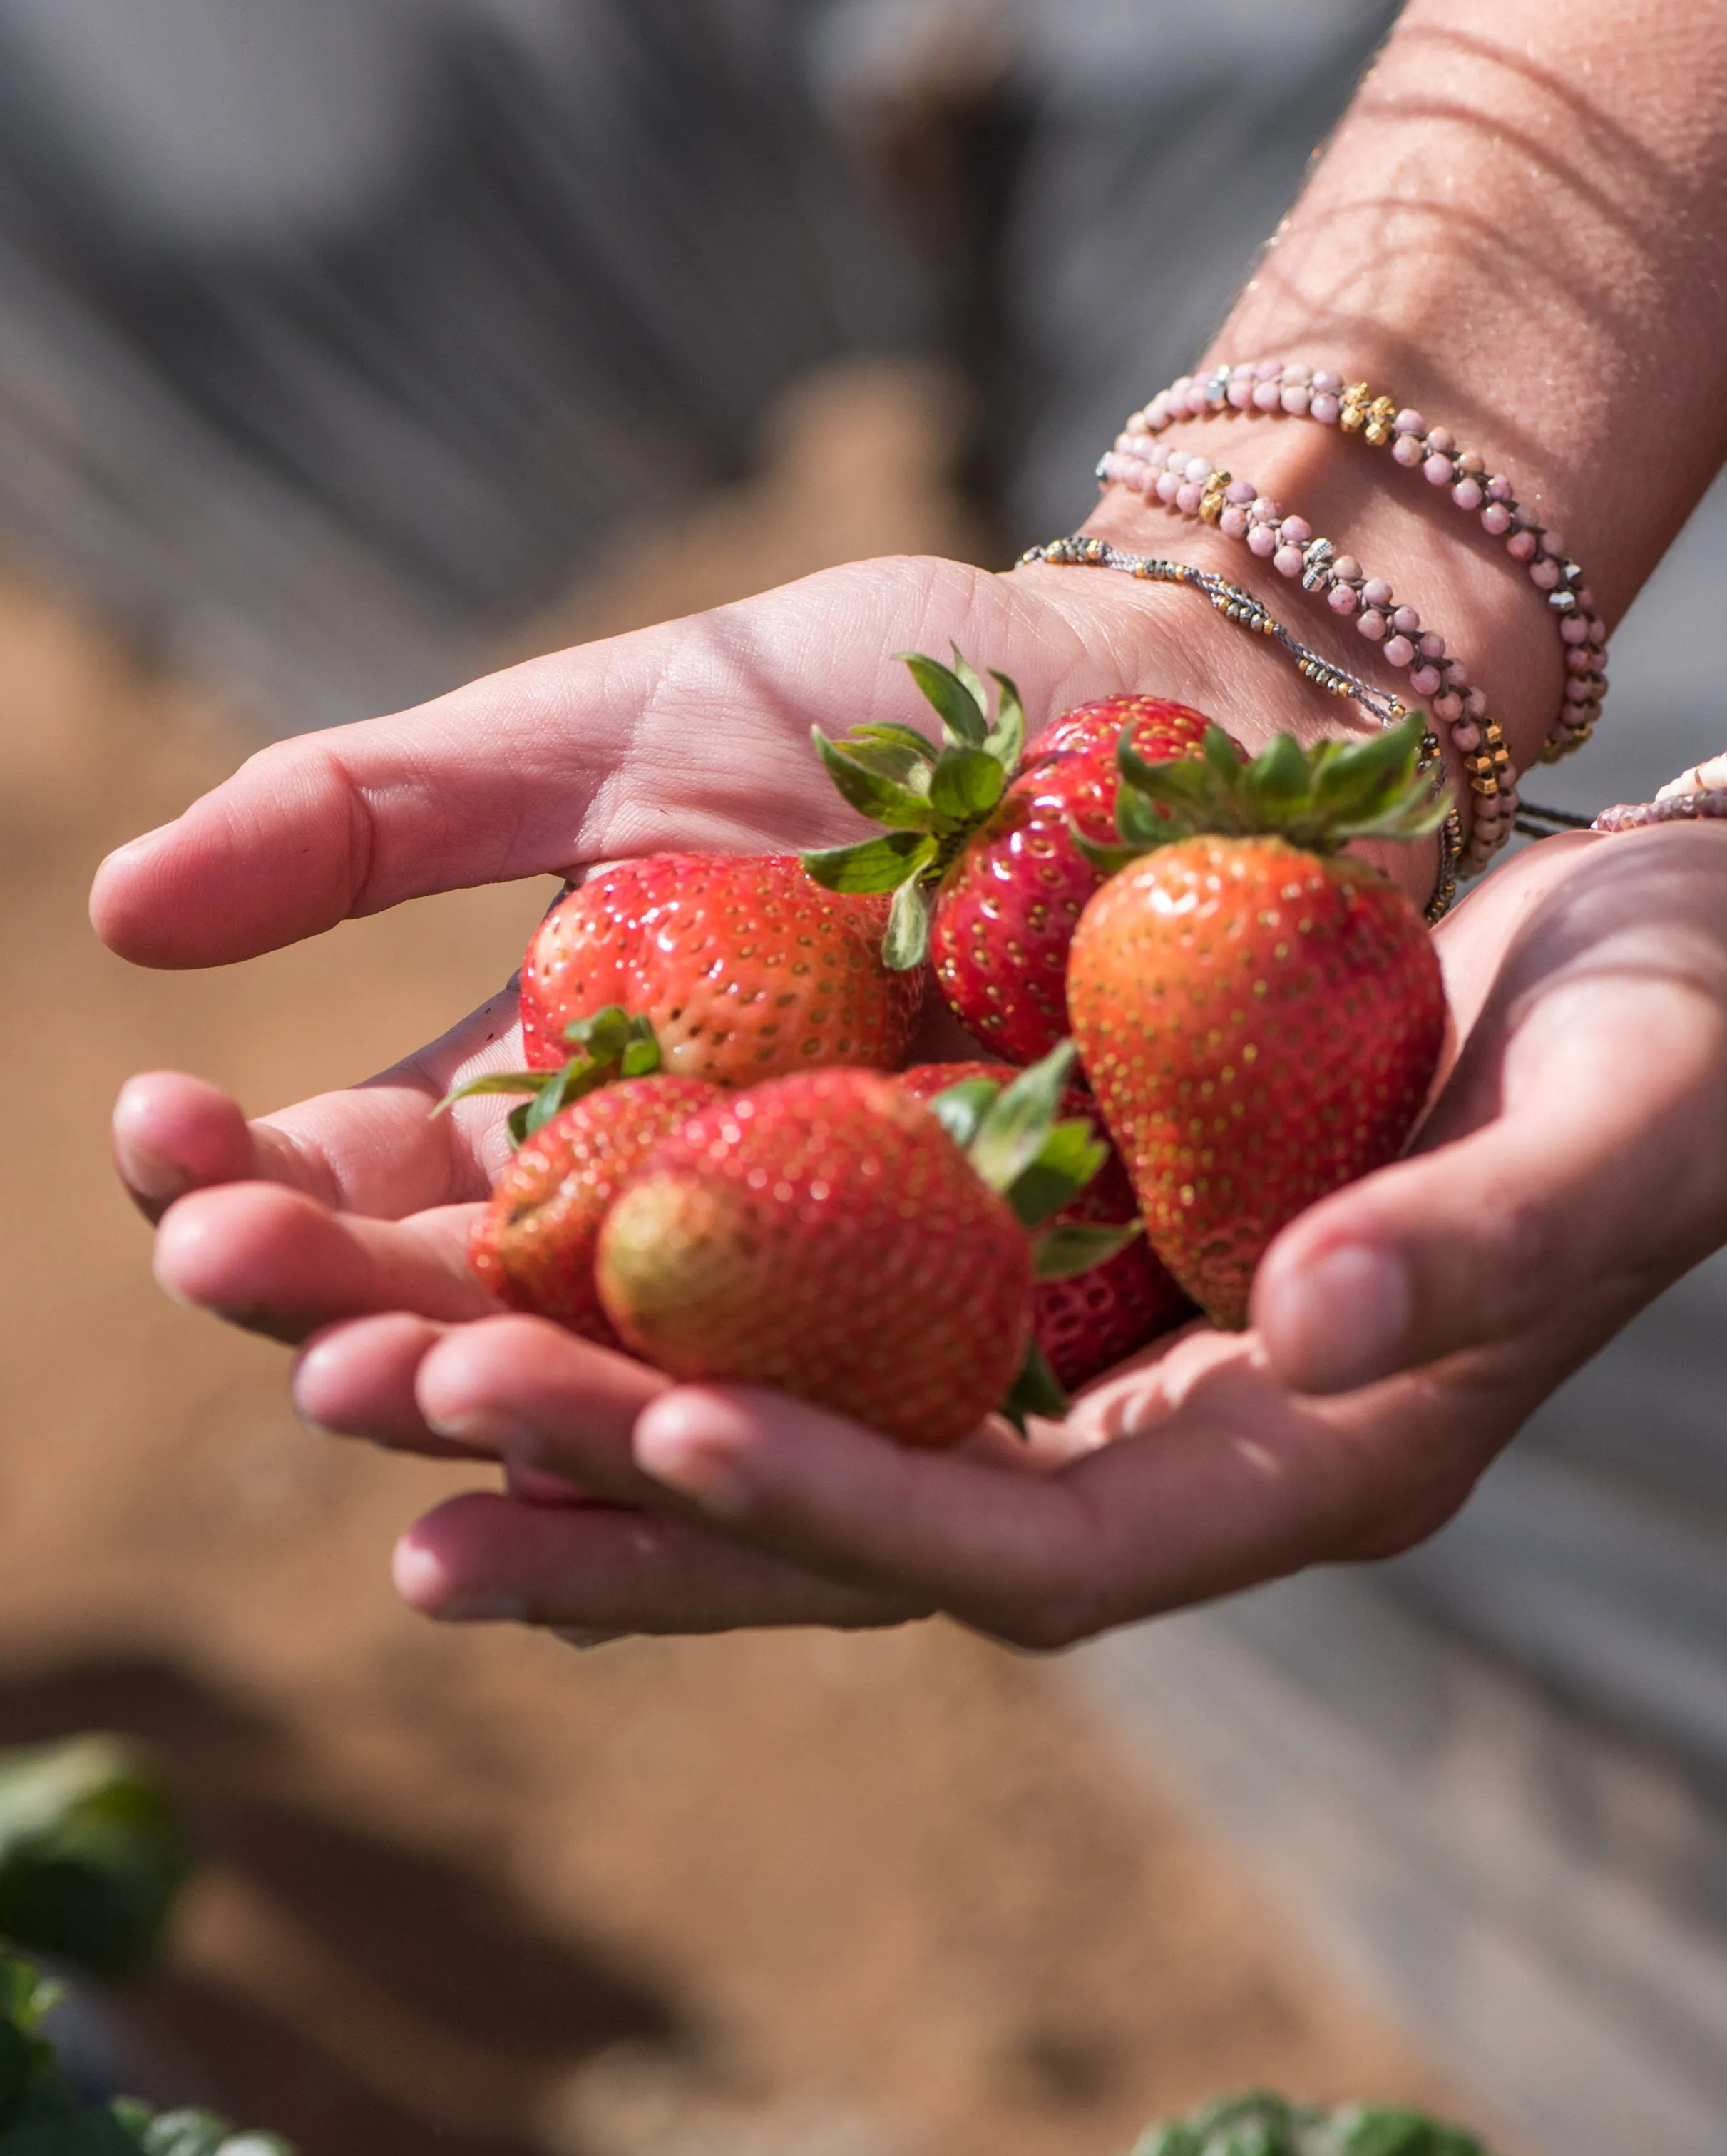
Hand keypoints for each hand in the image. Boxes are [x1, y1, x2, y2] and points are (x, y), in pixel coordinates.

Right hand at [98, 541, 1372, 1373]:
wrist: (1177, 685)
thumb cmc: (902, 688)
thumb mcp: (623, 724)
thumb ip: (388, 812)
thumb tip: (120, 911)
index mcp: (566, 1110)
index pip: (376, 1194)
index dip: (260, 1184)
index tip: (162, 1140)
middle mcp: (684, 1242)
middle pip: (491, 1334)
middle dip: (357, 1318)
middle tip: (244, 1279)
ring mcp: (848, 1305)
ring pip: (664, 1419)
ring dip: (531, 1420)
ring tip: (417, 1392)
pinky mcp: (1030, 1345)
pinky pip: (898, 1453)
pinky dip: (785, 1471)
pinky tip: (682, 1457)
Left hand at [269, 815, 1726, 1643]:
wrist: (1722, 956)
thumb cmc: (1695, 1021)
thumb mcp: (1626, 1111)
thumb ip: (1482, 1240)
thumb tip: (1312, 1332)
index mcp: (1324, 1458)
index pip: (1042, 1542)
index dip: (853, 1509)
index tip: (658, 1432)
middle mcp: (1200, 1446)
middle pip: (880, 1525)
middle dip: (642, 1494)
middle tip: (401, 1422)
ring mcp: (1135, 1361)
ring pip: (836, 1434)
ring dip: (613, 1421)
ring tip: (375, 1388)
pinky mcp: (1090, 1257)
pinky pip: (862, 1322)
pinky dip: (705, 1310)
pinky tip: (538, 1272)